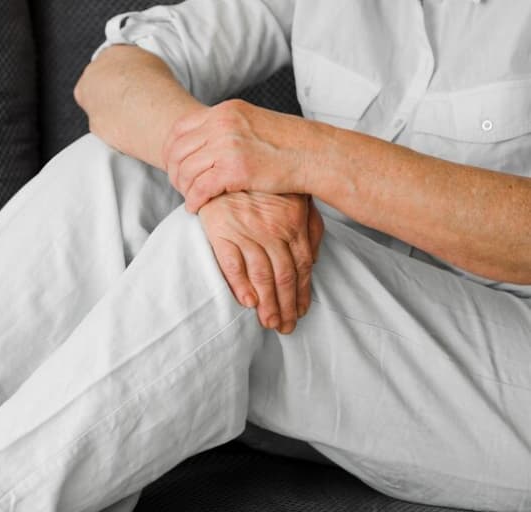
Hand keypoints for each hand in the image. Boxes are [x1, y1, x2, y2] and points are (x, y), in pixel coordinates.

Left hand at [162, 99, 307, 212]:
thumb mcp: (252, 124)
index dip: (171, 152)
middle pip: (178, 151)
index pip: (179, 130)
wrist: (315, 154)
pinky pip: (200, 188)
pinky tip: (196, 208)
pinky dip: (193, 201)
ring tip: (190, 198)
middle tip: (180, 187)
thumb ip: (227, 129)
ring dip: (183, 189)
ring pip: (186, 171)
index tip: (175, 167)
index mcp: (225, 111)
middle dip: (174, 172)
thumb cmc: (287, 144)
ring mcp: (227, 146)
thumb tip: (204, 142)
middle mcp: (222, 124)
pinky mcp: (234, 169)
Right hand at [198, 191, 323, 333]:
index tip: (302, 311)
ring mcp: (246, 231)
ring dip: (268, 303)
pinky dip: (240, 284)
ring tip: (270, 323)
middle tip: (286, 327)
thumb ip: (309, 227)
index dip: (303, 292)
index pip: (301, 266)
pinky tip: (248, 302)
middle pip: (284, 276)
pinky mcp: (221, 231)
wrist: (225, 160)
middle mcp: (272, 230)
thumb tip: (314, 260)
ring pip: (261, 275)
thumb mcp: (295, 197)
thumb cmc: (262, 182)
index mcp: (293, 223)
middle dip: (287, 305)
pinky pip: (232, 263)